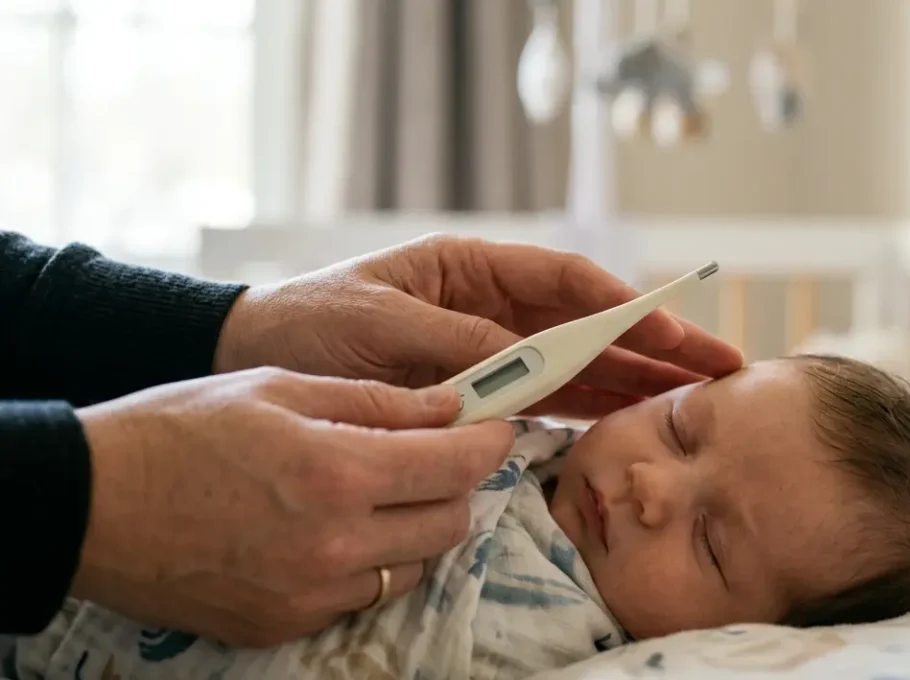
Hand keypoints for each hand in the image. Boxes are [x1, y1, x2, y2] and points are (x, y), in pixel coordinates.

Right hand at [72, 367, 511, 646]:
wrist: (90, 504)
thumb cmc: (179, 430)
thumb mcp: (281, 388)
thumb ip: (378, 401)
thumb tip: (453, 405)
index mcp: (338, 472)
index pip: (457, 464)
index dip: (490, 442)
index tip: (497, 428)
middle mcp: (336, 544)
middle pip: (451, 521)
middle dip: (455, 483)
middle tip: (433, 455)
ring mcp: (312, 594)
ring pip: (415, 564)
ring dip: (418, 527)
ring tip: (380, 492)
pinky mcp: (287, 625)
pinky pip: (365, 597)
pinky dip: (371, 564)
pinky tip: (337, 531)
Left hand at [212, 235, 743, 419]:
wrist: (256, 358)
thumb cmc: (310, 324)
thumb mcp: (380, 324)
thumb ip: (456, 343)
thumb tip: (526, 366)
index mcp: (472, 268)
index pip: (567, 282)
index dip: (623, 304)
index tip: (670, 327)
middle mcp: (492, 307)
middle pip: (590, 326)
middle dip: (655, 346)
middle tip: (721, 367)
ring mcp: (490, 351)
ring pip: (579, 367)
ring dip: (635, 383)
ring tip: (694, 401)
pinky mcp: (477, 392)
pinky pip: (544, 401)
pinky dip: (587, 413)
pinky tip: (629, 422)